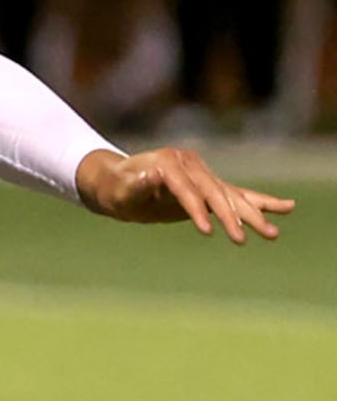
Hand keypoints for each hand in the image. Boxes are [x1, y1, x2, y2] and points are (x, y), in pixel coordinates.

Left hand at [76, 147, 293, 243]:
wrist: (117, 181)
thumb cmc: (115, 189)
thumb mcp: (120, 190)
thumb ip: (138, 185)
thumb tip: (151, 174)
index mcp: (169, 162)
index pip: (187, 190)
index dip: (196, 210)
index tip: (207, 231)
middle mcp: (190, 163)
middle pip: (216, 192)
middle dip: (231, 216)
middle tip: (242, 238)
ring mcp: (202, 173)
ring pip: (232, 195)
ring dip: (253, 214)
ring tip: (272, 233)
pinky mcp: (209, 184)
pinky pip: (237, 194)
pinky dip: (260, 202)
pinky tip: (286, 208)